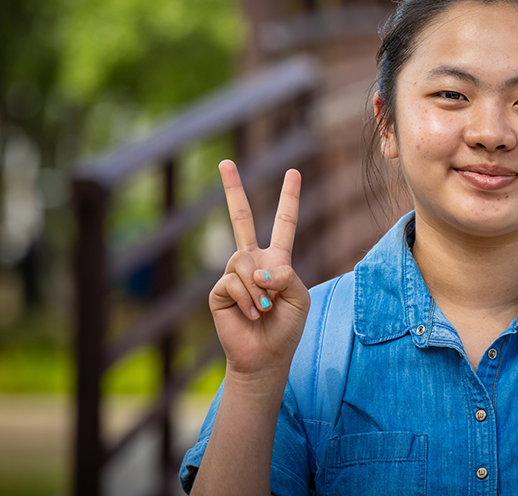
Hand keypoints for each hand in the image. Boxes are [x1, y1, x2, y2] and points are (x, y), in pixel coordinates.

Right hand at [209, 160, 310, 380]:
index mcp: (276, 259)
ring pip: (243, 262)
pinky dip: (249, 300)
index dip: (289, 198)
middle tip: (225, 162)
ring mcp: (233, 274)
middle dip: (233, 190)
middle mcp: (253, 261)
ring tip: (264, 310)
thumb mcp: (298, 296)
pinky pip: (234, 282)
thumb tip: (258, 267)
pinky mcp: (219, 291)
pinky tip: (252, 314)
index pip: (284, 222)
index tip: (293, 172)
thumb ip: (285, 275)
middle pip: (242, 218)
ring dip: (259, 290)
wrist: (266, 355)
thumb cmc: (286, 327)